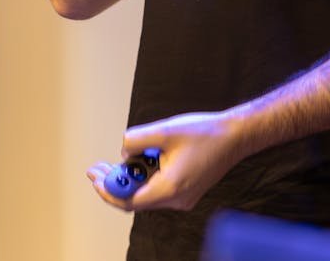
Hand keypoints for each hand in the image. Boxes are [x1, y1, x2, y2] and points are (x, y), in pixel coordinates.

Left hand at [87, 110, 245, 211]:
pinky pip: (158, 189)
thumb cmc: (205, 133)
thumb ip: (137, 139)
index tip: (94, 176)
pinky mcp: (186, 191)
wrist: (236, 136)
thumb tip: (122, 150)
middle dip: (116, 182)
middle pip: (136, 199)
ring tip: (125, 157)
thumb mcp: (165, 130)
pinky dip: (146, 177)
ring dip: (132, 178)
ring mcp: (182, 198)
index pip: (129, 201)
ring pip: (147, 194)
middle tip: (99, 167)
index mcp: (169, 188)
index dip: (108, 190)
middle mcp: (176, 200)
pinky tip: (145, 158)